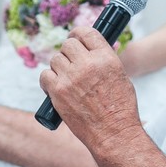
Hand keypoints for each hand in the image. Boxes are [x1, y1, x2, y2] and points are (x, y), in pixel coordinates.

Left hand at [38, 28, 141, 148]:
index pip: (87, 33)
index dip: (78, 34)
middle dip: (69, 52)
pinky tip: (55, 86)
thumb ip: (105, 60)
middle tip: (71, 62)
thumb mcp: (120, 76)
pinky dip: (48, 80)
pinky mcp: (57, 92)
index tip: (75, 38)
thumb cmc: (120, 109)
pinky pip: (45, 75)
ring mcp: (70, 77)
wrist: (114, 134)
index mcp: (106, 58)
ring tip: (67, 79)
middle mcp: (87, 64)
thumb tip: (91, 50)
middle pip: (68, 44)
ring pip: (55, 59)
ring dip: (59, 67)